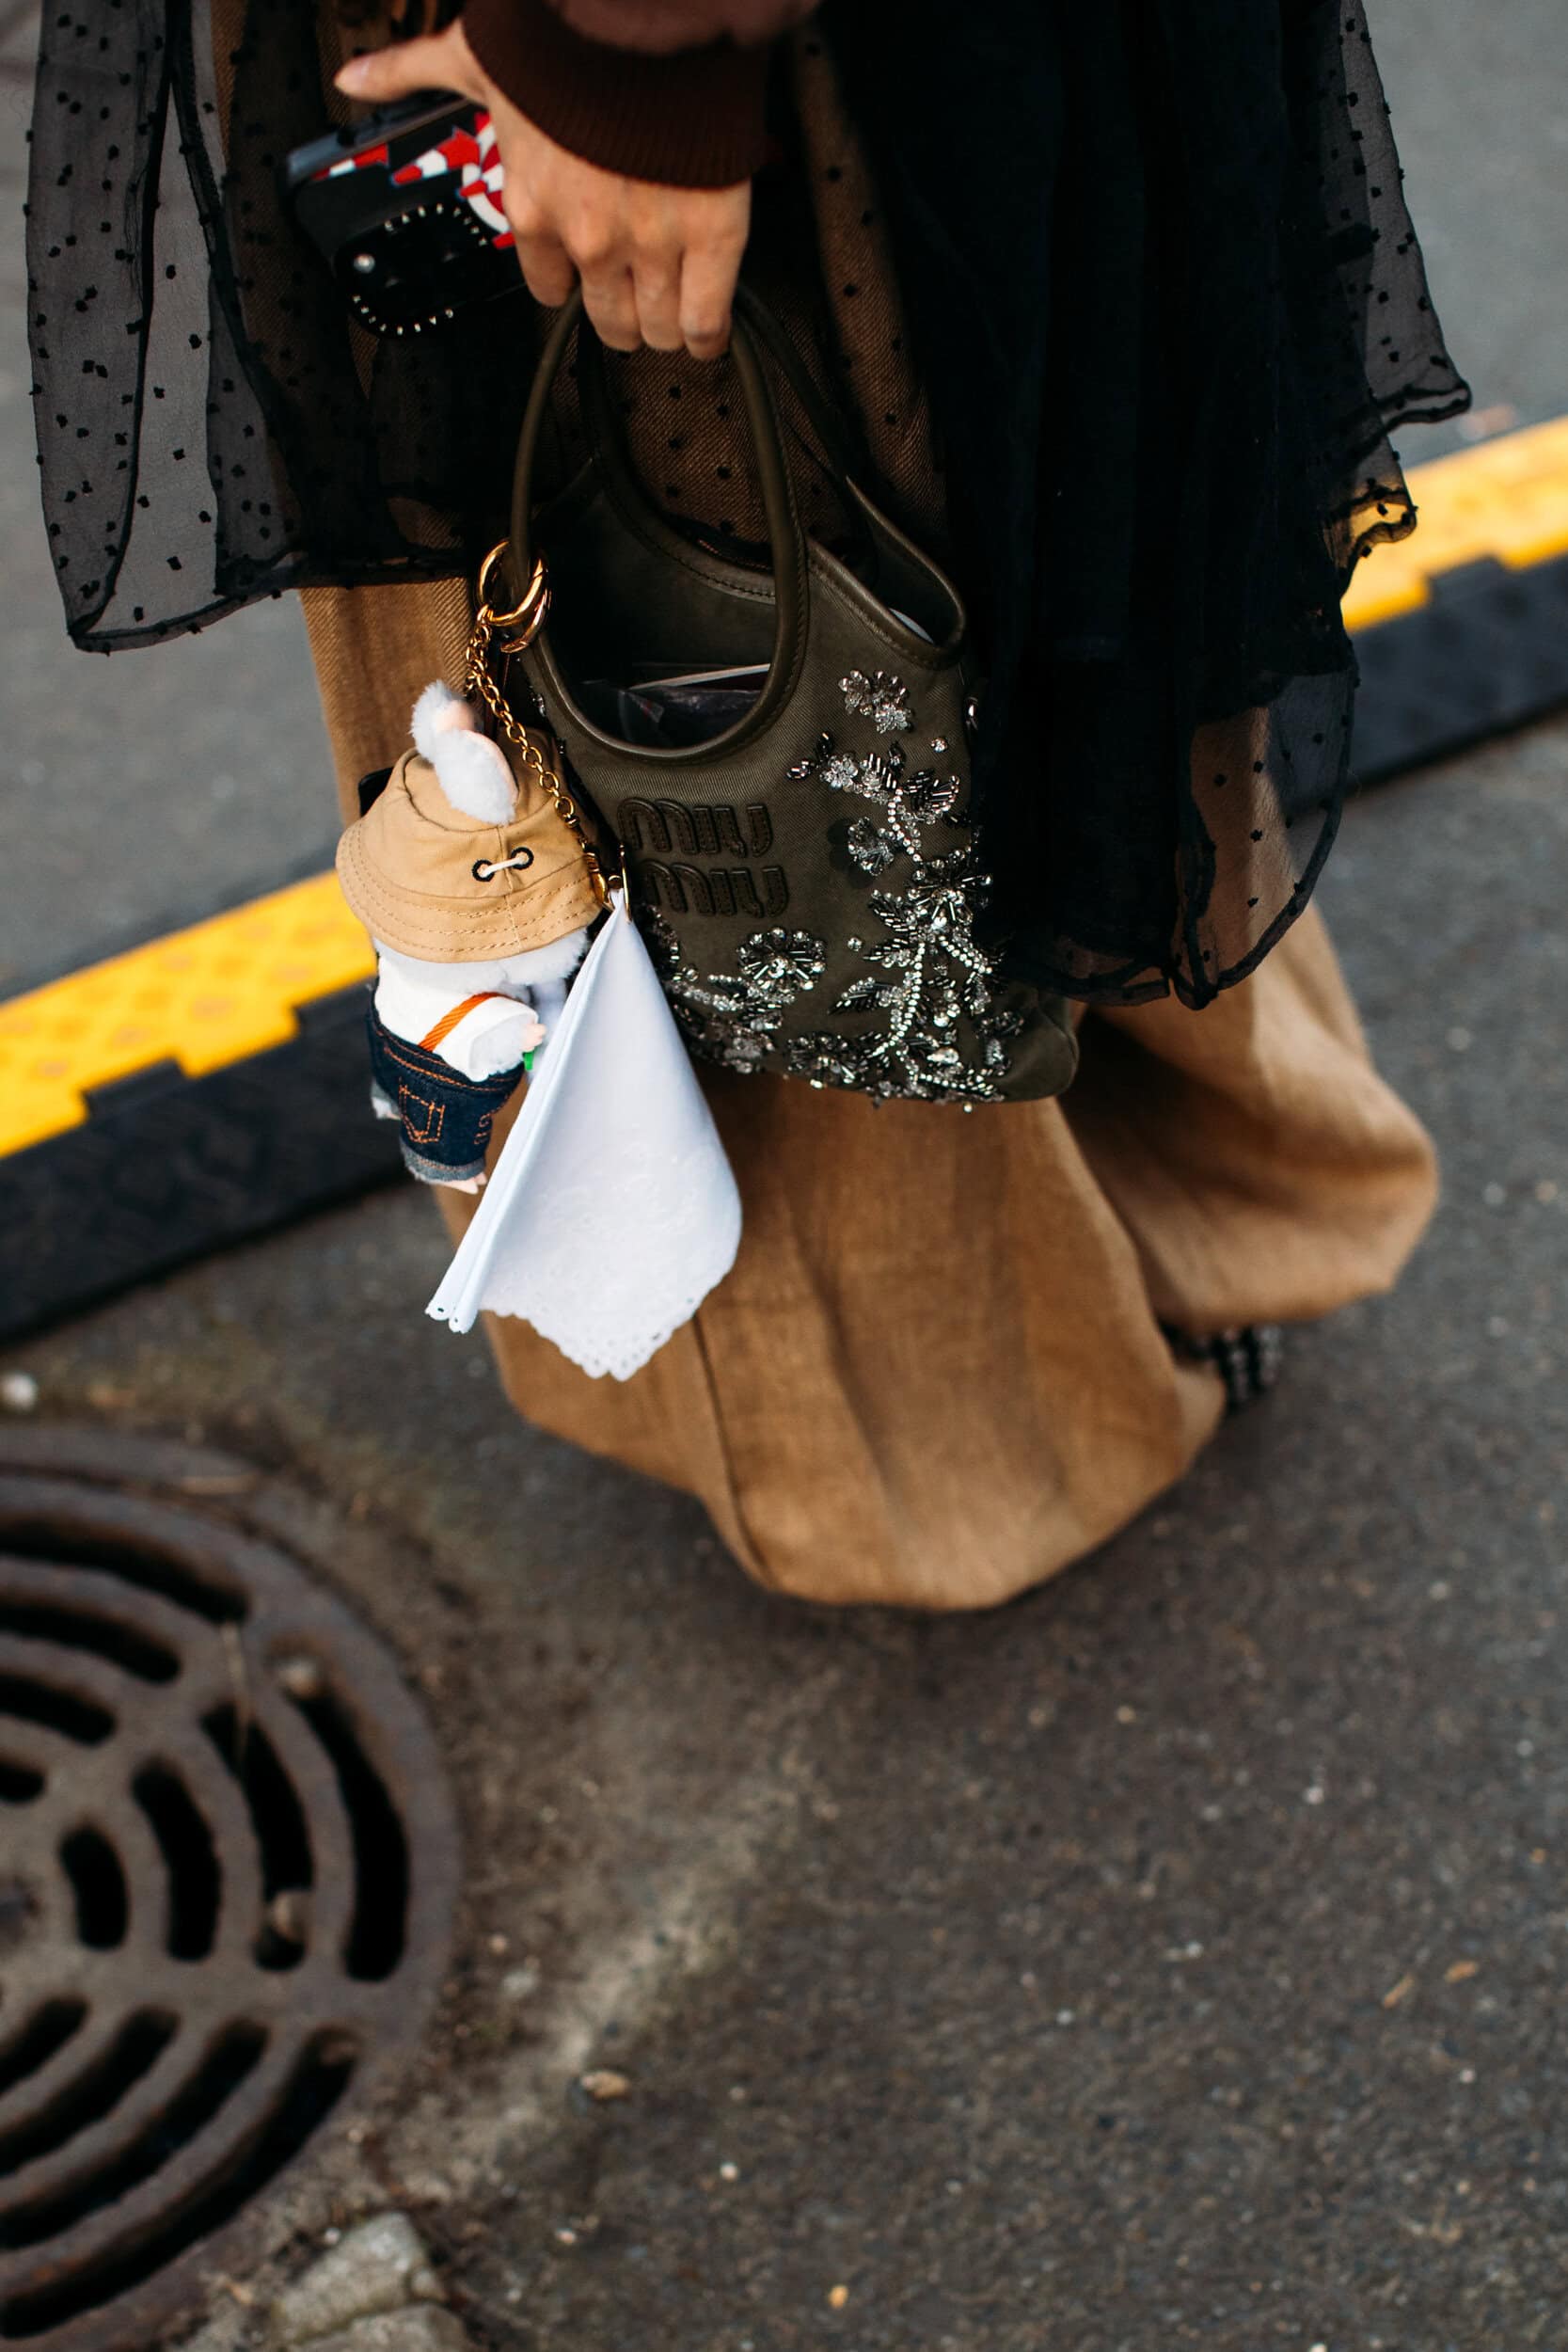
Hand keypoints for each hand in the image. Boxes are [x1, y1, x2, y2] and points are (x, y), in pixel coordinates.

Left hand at [335, 19, 750, 356]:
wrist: (642, 12)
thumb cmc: (564, 34)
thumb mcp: (472, 54)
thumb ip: (413, 72)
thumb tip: (353, 79)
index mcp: (532, 208)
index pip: (547, 286)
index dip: (569, 281)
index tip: (583, 275)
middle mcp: (588, 239)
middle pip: (607, 321)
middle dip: (621, 316)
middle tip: (636, 303)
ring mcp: (651, 244)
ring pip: (656, 328)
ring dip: (663, 327)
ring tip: (675, 316)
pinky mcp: (711, 236)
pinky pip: (706, 318)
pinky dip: (707, 333)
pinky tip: (706, 334)